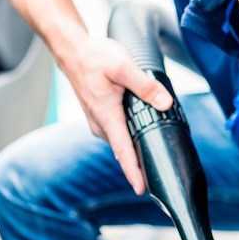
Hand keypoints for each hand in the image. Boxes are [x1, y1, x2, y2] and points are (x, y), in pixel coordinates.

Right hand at [0, 0, 173, 192]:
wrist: (73, 49)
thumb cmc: (94, 57)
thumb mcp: (123, 67)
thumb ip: (146, 86)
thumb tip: (165, 102)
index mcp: (107, 116)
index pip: (123, 152)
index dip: (134, 173)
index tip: (143, 190)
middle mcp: (101, 124)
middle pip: (124, 151)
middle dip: (140, 165)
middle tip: (159, 176)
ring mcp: (99, 121)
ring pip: (122, 142)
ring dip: (136, 150)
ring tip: (155, 159)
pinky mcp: (101, 116)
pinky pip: (118, 133)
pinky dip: (130, 137)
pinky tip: (143, 134)